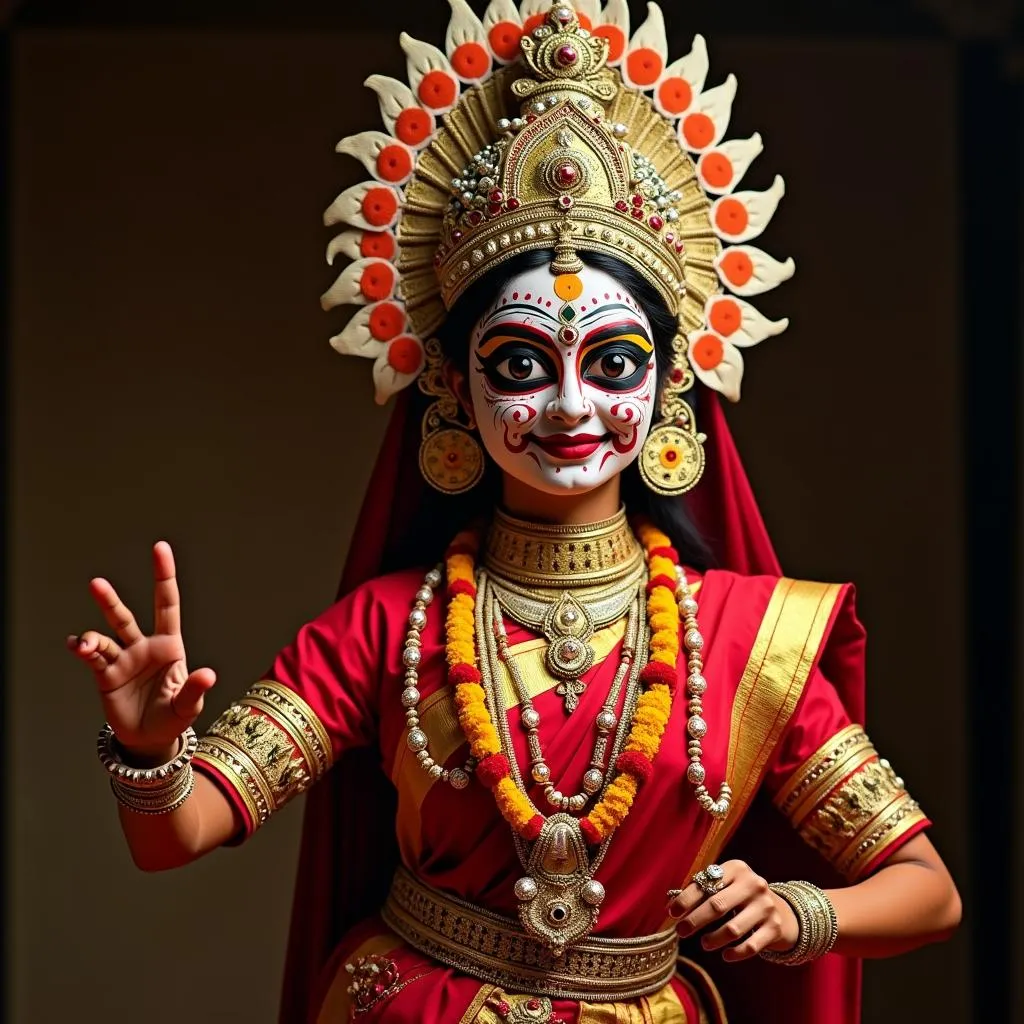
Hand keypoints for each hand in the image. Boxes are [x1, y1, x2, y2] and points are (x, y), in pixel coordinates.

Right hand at [68, 541, 215, 761]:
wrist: (149, 739)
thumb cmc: (174, 718)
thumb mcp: (187, 706)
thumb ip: (194, 689)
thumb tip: (208, 674)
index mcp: (170, 646)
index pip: (167, 605)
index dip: (164, 577)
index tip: (160, 549)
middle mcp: (144, 647)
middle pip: (126, 617)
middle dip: (110, 600)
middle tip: (95, 583)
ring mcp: (123, 660)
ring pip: (105, 638)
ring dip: (91, 637)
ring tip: (84, 643)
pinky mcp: (106, 676)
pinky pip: (92, 659)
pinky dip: (82, 651)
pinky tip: (74, 646)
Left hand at [667, 860, 798, 961]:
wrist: (781, 910)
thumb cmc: (740, 896)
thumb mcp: (725, 885)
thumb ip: (701, 891)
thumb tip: (670, 904)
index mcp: (736, 869)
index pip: (706, 884)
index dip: (686, 899)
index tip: (672, 913)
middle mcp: (753, 884)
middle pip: (717, 906)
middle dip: (695, 921)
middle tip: (681, 932)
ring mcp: (766, 906)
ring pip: (733, 929)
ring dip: (714, 939)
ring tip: (704, 944)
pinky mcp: (775, 928)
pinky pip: (751, 946)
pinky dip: (736, 953)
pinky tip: (725, 955)